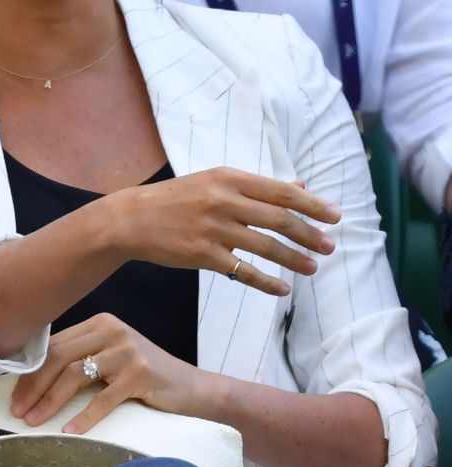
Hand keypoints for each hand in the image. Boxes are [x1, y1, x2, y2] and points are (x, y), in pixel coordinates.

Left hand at [11, 313, 197, 433]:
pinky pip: (103, 398)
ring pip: (75, 374)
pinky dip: (83, 417)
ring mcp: (126, 350)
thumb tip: (34, 379)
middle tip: (17, 412)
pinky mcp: (140, 373)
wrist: (191, 388)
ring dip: (49, 402)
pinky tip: (69, 432)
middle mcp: (111, 329)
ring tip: (33, 423)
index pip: (55, 345)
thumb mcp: (111, 358)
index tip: (14, 396)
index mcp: (100, 322)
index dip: (30, 372)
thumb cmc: (146, 377)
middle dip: (33, 386)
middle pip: (59, 356)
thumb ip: (82, 358)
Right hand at [112, 167, 339, 295]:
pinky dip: (266, 281)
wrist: (132, 218)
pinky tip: (282, 289)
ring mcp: (213, 229)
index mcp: (228, 178)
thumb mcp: (214, 182)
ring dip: (294, 259)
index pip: (280, 192)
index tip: (335, 216)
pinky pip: (243, 271)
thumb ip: (256, 187)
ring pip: (265, 246)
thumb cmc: (177, 198)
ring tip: (313, 268)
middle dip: (309, 234)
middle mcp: (223, 200)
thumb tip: (300, 189)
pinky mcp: (203, 255)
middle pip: (278, 219)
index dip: (311, 205)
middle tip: (329, 246)